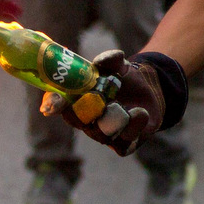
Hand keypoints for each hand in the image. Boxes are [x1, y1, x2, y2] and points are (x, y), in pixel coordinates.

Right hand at [45, 50, 165, 156]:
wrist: (150, 90)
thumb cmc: (126, 78)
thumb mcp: (120, 65)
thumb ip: (110, 59)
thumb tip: (98, 63)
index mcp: (78, 98)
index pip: (59, 103)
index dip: (53, 103)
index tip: (54, 103)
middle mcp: (87, 119)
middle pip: (76, 121)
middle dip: (81, 114)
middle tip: (93, 101)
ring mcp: (104, 133)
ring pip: (99, 134)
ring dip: (110, 120)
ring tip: (126, 107)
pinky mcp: (123, 144)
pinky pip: (123, 144)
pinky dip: (132, 127)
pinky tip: (140, 112)